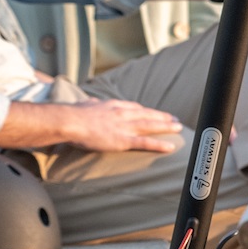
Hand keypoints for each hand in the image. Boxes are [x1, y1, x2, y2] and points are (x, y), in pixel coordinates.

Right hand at [60, 98, 183, 152]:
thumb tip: (91, 102)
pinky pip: (146, 142)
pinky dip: (159, 144)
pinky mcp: (123, 140)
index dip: (147, 111)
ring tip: (178, 128)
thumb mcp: (85, 104)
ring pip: (151, 126)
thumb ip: (91, 104)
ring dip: (166, 127)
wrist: (69, 120)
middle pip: (147, 114)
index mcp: (113, 105)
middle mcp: (123, 114)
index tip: (154, 113)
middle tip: (174, 119)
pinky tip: (170, 146)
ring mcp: (125, 127)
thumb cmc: (72, 114)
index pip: (135, 107)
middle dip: (162, 117)